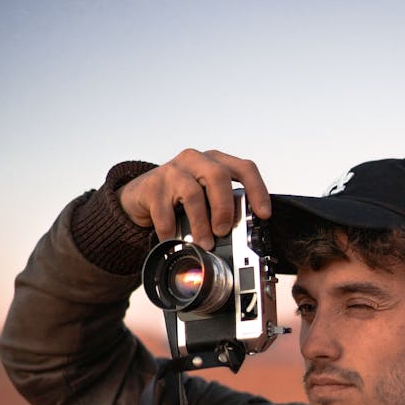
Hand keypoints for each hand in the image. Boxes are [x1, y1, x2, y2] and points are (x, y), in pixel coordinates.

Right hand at [118, 148, 271, 248]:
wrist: (141, 196)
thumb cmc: (179, 198)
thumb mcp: (206, 200)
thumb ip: (222, 209)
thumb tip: (241, 237)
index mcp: (215, 163)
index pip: (244, 169)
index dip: (257, 190)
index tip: (263, 214)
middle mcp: (196, 161)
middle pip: (218, 176)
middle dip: (224, 207)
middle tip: (224, 230)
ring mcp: (173, 171)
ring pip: (192, 193)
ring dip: (201, 223)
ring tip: (204, 243)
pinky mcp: (152, 185)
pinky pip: (164, 210)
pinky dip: (171, 230)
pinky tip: (174, 240)